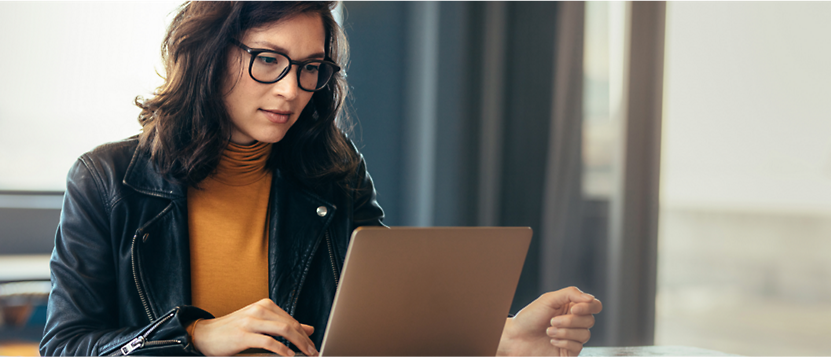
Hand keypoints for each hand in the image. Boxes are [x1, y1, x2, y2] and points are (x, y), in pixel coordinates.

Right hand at [191, 298, 317, 356]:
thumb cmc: (233, 330)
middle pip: (291, 325)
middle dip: (305, 341)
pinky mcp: (243, 335)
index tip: (313, 346)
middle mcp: (259, 310)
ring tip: (306, 354)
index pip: (292, 320)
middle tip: (314, 353)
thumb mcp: (261, 324)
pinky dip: (282, 350)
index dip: (305, 335)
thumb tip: (309, 329)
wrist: (204, 334)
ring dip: (299, 344)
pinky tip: (289, 355)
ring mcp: (251, 321)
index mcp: (265, 305)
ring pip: (283, 330)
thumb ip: (283, 325)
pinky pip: (268, 342)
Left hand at [497, 286, 601, 356]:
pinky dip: (564, 342)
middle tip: (552, 321)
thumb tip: (591, 299)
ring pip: (585, 334)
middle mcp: (575, 322)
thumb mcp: (549, 299)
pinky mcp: (570, 351)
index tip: (574, 309)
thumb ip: (571, 294)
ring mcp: (573, 337)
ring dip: (565, 332)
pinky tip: (552, 341)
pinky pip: (578, 347)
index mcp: (572, 307)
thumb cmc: (530, 317)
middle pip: (590, 320)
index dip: (589, 307)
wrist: (516, 338)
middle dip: (570, 321)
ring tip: (548, 331)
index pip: (594, 305)